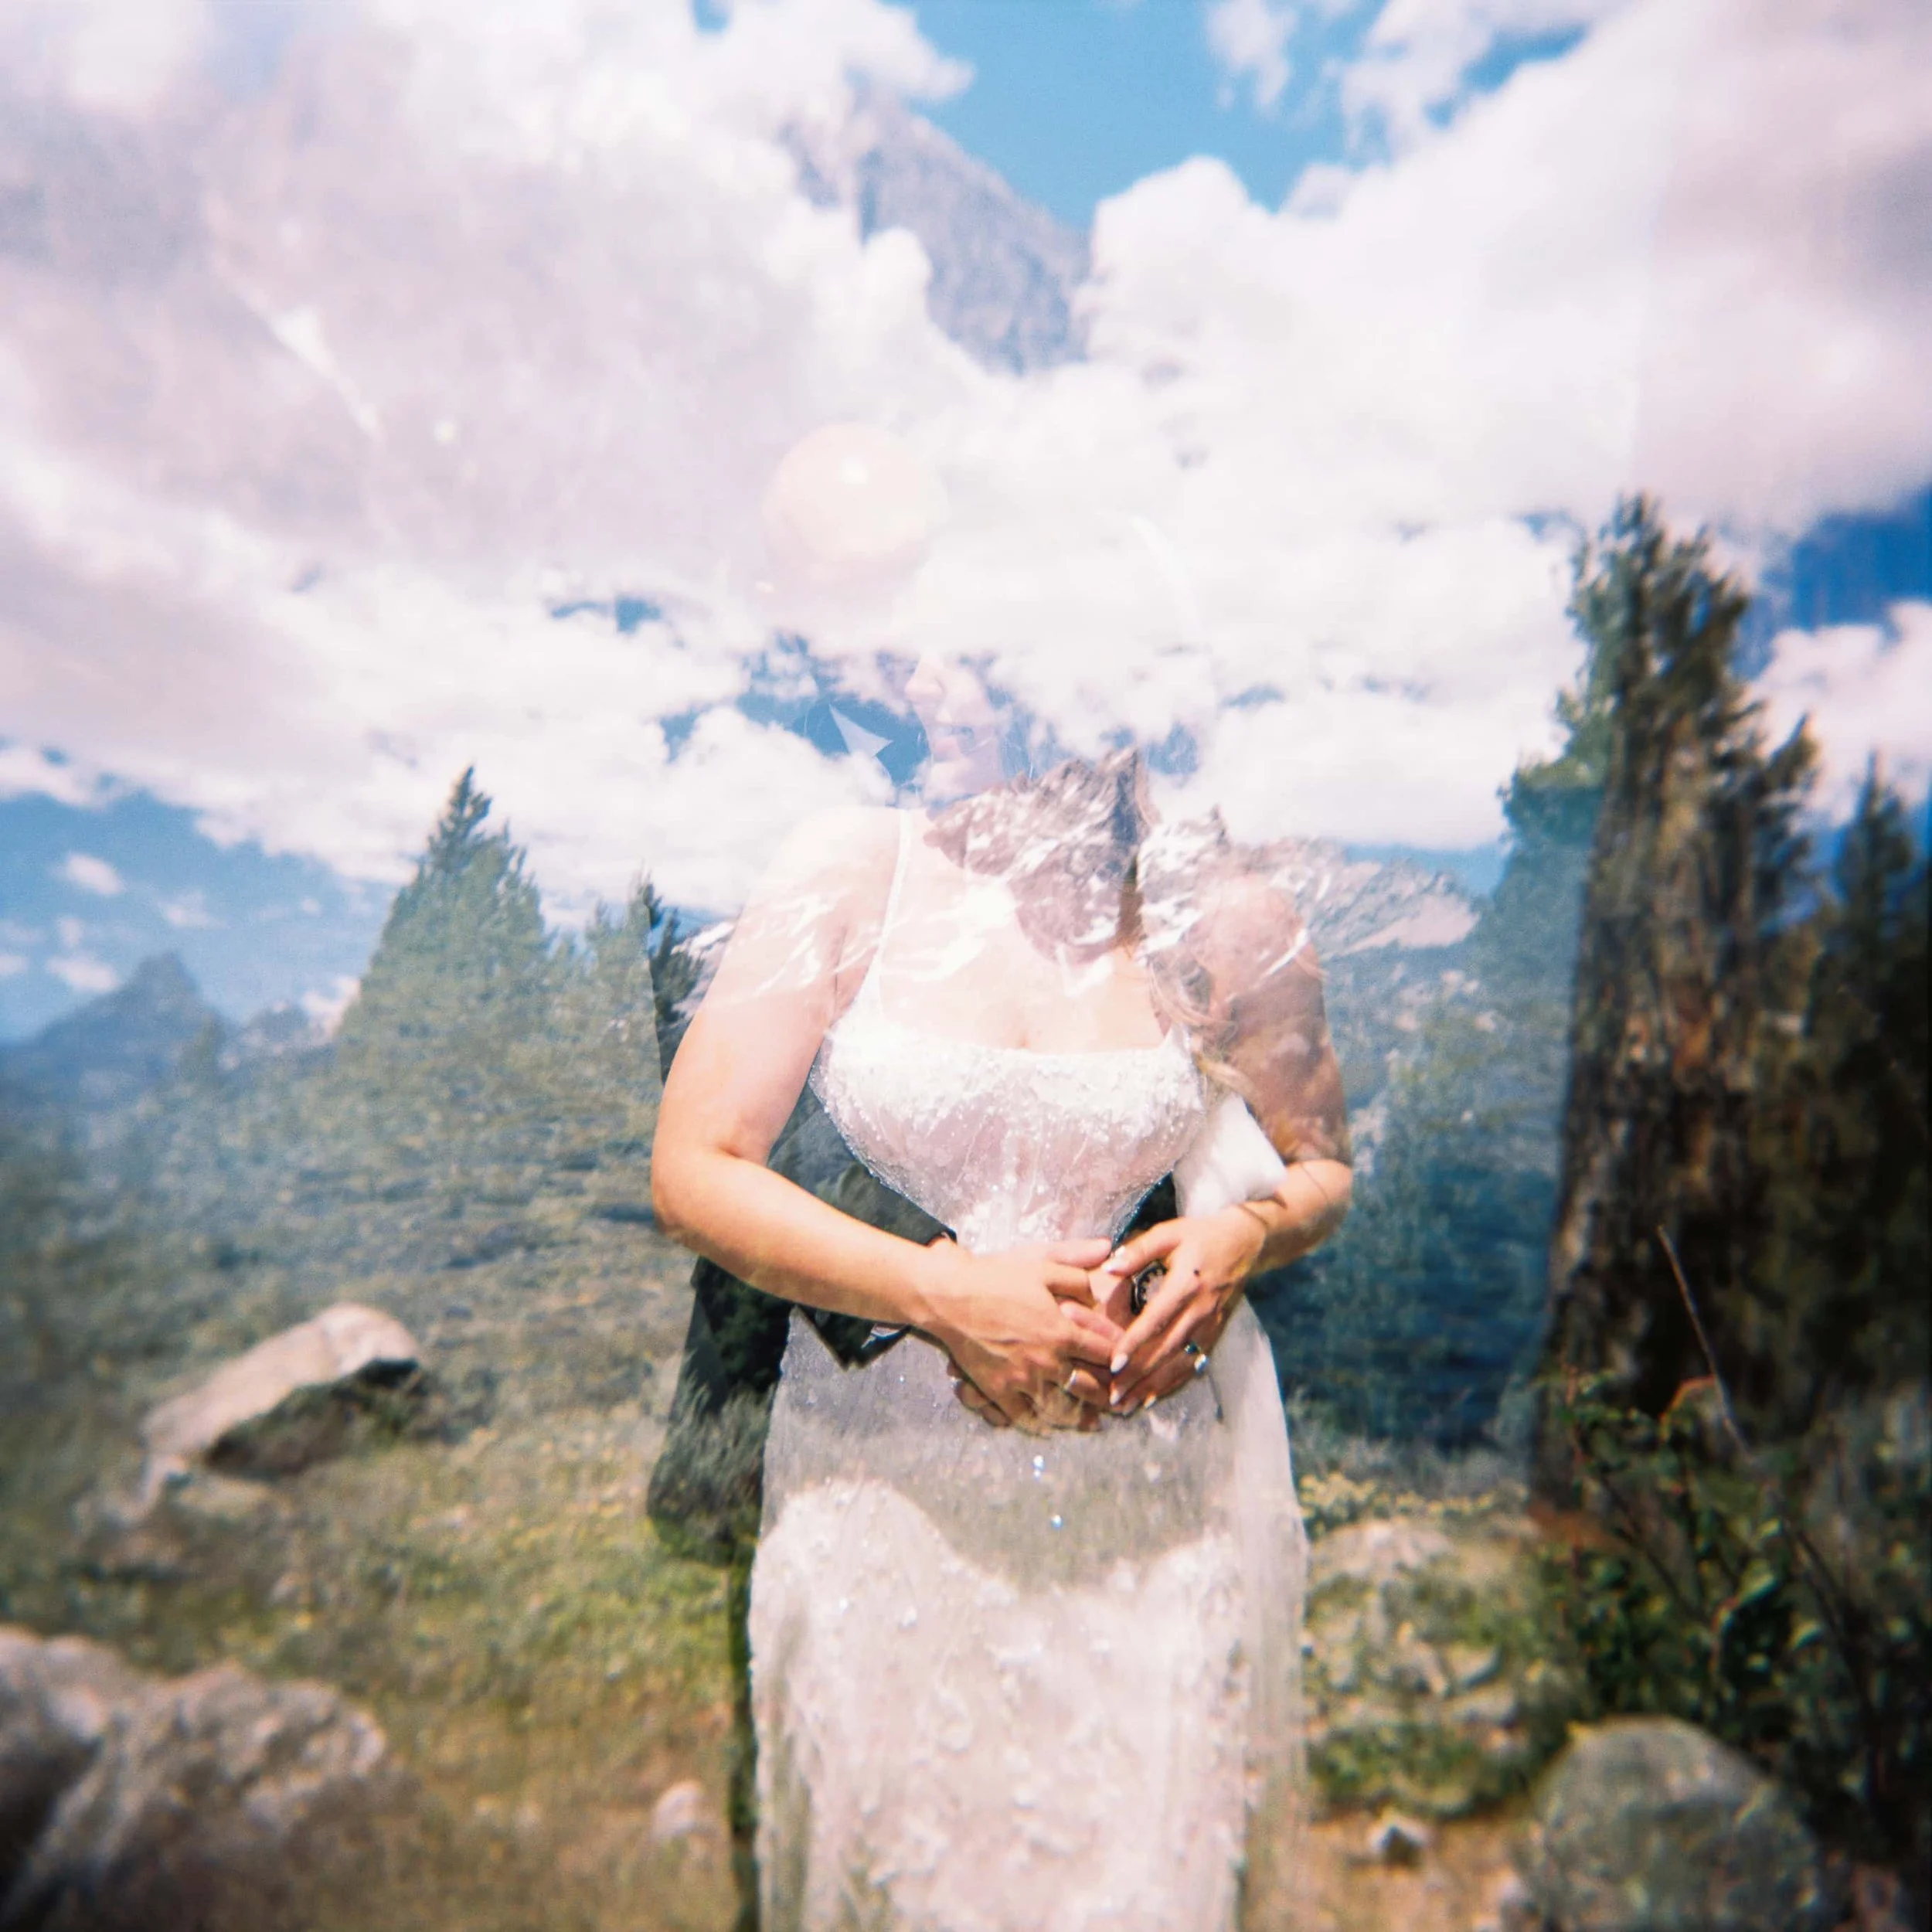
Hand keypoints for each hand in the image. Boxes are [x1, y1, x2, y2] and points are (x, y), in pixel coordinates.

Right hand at [918, 1236, 1119, 1433]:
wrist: (950, 1297)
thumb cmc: (996, 1277)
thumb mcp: (1040, 1263)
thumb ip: (1076, 1266)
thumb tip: (1107, 1252)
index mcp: (1061, 1330)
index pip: (1103, 1351)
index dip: (1121, 1358)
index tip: (1128, 1365)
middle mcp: (1046, 1360)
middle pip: (1087, 1387)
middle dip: (1107, 1396)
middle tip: (1119, 1403)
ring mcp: (1021, 1379)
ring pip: (1059, 1407)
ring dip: (1079, 1418)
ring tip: (1092, 1424)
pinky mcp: (998, 1390)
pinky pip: (1023, 1416)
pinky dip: (1038, 1425)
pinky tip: (1047, 1428)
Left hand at [1095, 1208, 1268, 1412]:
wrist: (1245, 1243)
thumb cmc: (1199, 1235)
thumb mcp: (1168, 1233)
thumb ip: (1138, 1251)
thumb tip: (1108, 1268)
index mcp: (1187, 1283)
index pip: (1158, 1319)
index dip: (1135, 1342)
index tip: (1114, 1363)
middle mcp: (1201, 1309)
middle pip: (1167, 1349)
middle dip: (1140, 1375)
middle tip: (1113, 1396)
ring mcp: (1211, 1324)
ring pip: (1180, 1363)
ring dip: (1154, 1387)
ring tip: (1127, 1406)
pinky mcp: (1215, 1333)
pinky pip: (1193, 1363)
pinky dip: (1173, 1383)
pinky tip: (1152, 1398)